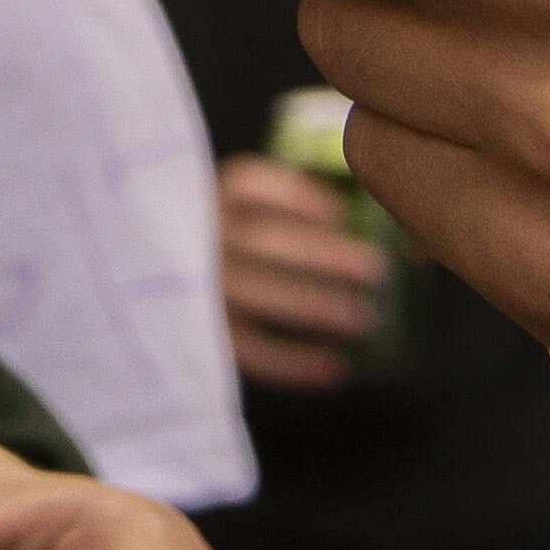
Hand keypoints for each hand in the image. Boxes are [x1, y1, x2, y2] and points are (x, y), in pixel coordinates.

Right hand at [215, 154, 385, 389]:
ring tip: (363, 317)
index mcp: (208, 197)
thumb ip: (304, 217)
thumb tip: (402, 242)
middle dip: (322, 255)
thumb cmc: (222, 246)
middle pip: (262, 240)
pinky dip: (293, 361)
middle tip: (377, 269)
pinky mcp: (199, 336)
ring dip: (312, 306)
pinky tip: (335, 367)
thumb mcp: (243, 216)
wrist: (148, 289)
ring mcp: (194, 289)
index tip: (339, 211)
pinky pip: (248, 350)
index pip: (247, 183)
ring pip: (255, 294)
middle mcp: (197, 238)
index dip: (295, 194)